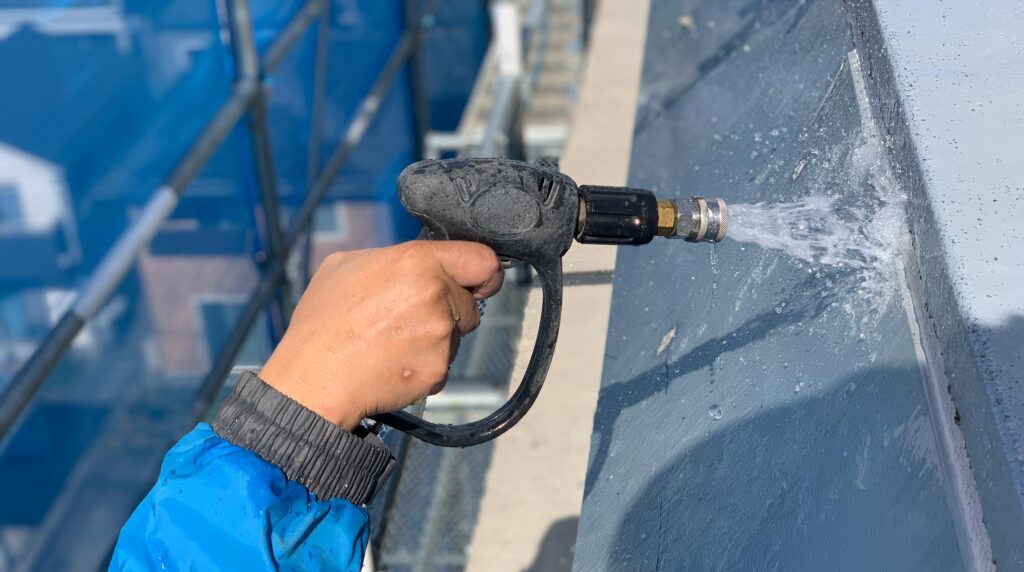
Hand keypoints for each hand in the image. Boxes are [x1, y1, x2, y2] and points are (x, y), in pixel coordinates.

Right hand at [259, 241, 503, 429]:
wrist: (313, 379)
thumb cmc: (323, 323)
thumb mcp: (346, 265)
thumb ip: (392, 257)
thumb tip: (417, 262)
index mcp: (416, 261)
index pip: (482, 260)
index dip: (482, 274)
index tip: (478, 284)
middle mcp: (435, 295)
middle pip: (471, 303)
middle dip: (451, 311)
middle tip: (409, 320)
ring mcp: (440, 335)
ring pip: (456, 335)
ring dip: (435, 340)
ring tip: (392, 343)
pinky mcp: (438, 369)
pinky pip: (443, 365)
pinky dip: (424, 366)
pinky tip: (393, 363)